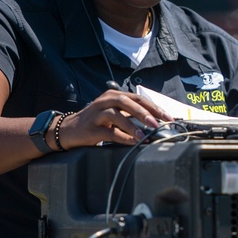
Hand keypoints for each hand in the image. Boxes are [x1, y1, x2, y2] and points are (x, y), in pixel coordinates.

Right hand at [53, 89, 174, 148]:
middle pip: (128, 102)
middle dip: (145, 113)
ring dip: (133, 125)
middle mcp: (105, 101)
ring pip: (117, 115)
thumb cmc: (97, 121)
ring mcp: (97, 114)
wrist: (69, 129)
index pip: (138, 98)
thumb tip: (156, 123)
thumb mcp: (114, 113)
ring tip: (145, 135)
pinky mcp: (92, 128)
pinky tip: (133, 142)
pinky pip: (110, 132)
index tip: (168, 118)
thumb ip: (131, 114)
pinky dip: (123, 137)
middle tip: (158, 124)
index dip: (154, 107)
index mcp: (114, 96)